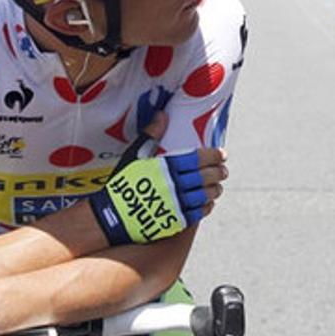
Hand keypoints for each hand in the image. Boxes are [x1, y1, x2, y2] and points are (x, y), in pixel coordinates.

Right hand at [89, 147, 226, 245]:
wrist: (110, 215)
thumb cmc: (122, 183)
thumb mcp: (133, 156)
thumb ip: (150, 136)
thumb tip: (162, 115)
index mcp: (165, 167)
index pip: (198, 158)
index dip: (214, 156)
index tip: (222, 154)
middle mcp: (173, 185)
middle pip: (206, 177)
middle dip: (219, 172)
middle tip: (224, 170)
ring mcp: (175, 204)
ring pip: (205, 195)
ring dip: (216, 190)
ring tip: (218, 186)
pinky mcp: (174, 220)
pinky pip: (198, 213)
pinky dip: (206, 206)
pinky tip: (208, 202)